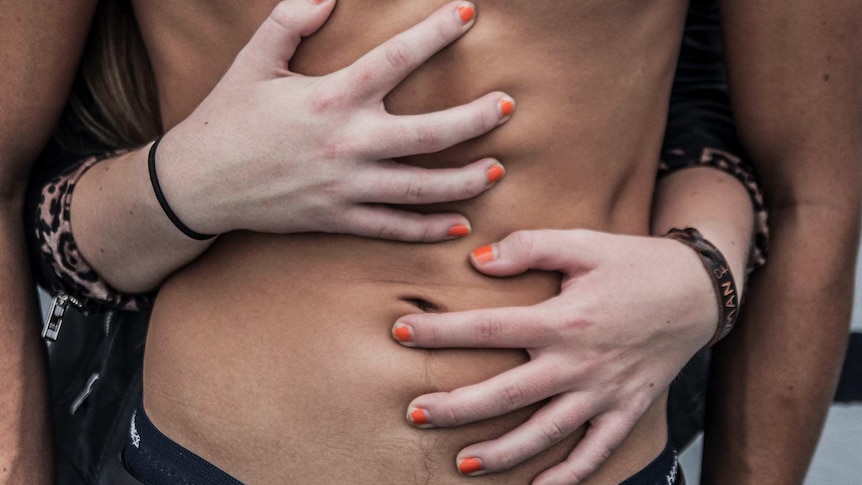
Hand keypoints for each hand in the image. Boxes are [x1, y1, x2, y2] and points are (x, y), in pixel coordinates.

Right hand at [158, 0, 510, 240]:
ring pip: (420, 188)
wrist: (198, 184)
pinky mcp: (338, 218)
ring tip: (497, 171)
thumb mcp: (253, 61)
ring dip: (464, 181)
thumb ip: (289, 21)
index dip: (436, 33)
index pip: (397, 59)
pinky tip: (459, 226)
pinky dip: (429, 230)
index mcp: (330, 98)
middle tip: (507, 107)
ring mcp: (346, 187)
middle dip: (474, 119)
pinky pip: (393, 228)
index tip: (468, 12)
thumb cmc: (227, 117)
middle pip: (428, 134)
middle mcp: (347, 144)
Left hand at [391, 229, 717, 483]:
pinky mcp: (627, 409)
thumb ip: (530, 246)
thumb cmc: (634, 263)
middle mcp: (581, 363)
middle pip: (508, 393)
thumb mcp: (584, 242)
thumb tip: (477, 260)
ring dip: (502, 452)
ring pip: (546, 432)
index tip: (400, 332)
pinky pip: (597, 451)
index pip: (489, 328)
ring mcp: (605, 393)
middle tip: (415, 414)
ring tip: (460, 463)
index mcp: (565, 319)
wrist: (698, 291)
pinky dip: (570, 475)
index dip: (441, 332)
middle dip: (457, 406)